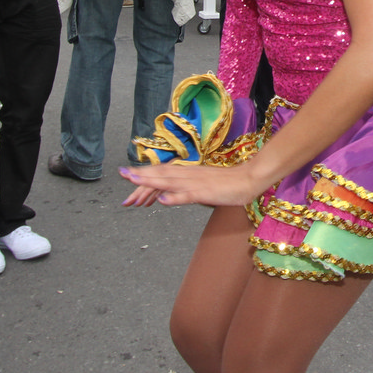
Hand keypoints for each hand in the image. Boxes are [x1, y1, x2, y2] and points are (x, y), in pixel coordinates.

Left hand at [119, 162, 262, 206]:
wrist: (250, 179)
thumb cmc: (229, 184)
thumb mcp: (203, 187)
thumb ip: (186, 190)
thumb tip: (168, 195)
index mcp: (188, 173)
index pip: (162, 172)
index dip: (145, 173)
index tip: (127, 174)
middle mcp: (189, 175)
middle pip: (161, 174)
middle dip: (141, 174)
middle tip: (122, 173)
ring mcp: (197, 183)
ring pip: (171, 181)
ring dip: (152, 181)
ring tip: (134, 180)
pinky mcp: (206, 192)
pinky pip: (189, 195)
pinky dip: (176, 197)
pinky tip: (164, 200)